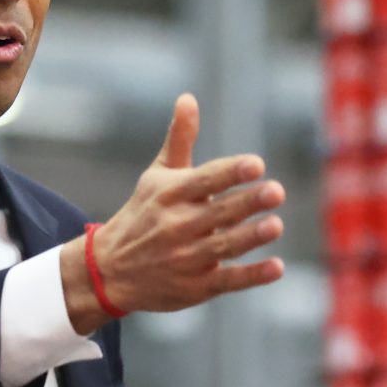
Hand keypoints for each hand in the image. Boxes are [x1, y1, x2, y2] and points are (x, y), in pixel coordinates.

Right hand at [61, 94, 284, 333]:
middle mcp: (176, 226)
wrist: (110, 270)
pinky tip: (276, 267)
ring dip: (250, 237)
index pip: (204, 180)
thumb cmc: (143, 214)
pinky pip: (227, 280)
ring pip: (224, 246)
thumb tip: (188, 98)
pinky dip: (252, 276)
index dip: (230, 172)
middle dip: (247, 202)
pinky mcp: (195, 287)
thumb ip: (179, 140)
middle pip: (218, 213)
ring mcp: (186, 259)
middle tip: (276, 191)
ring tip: (275, 225)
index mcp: (169, 195)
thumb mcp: (157, 177)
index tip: (256, 163)